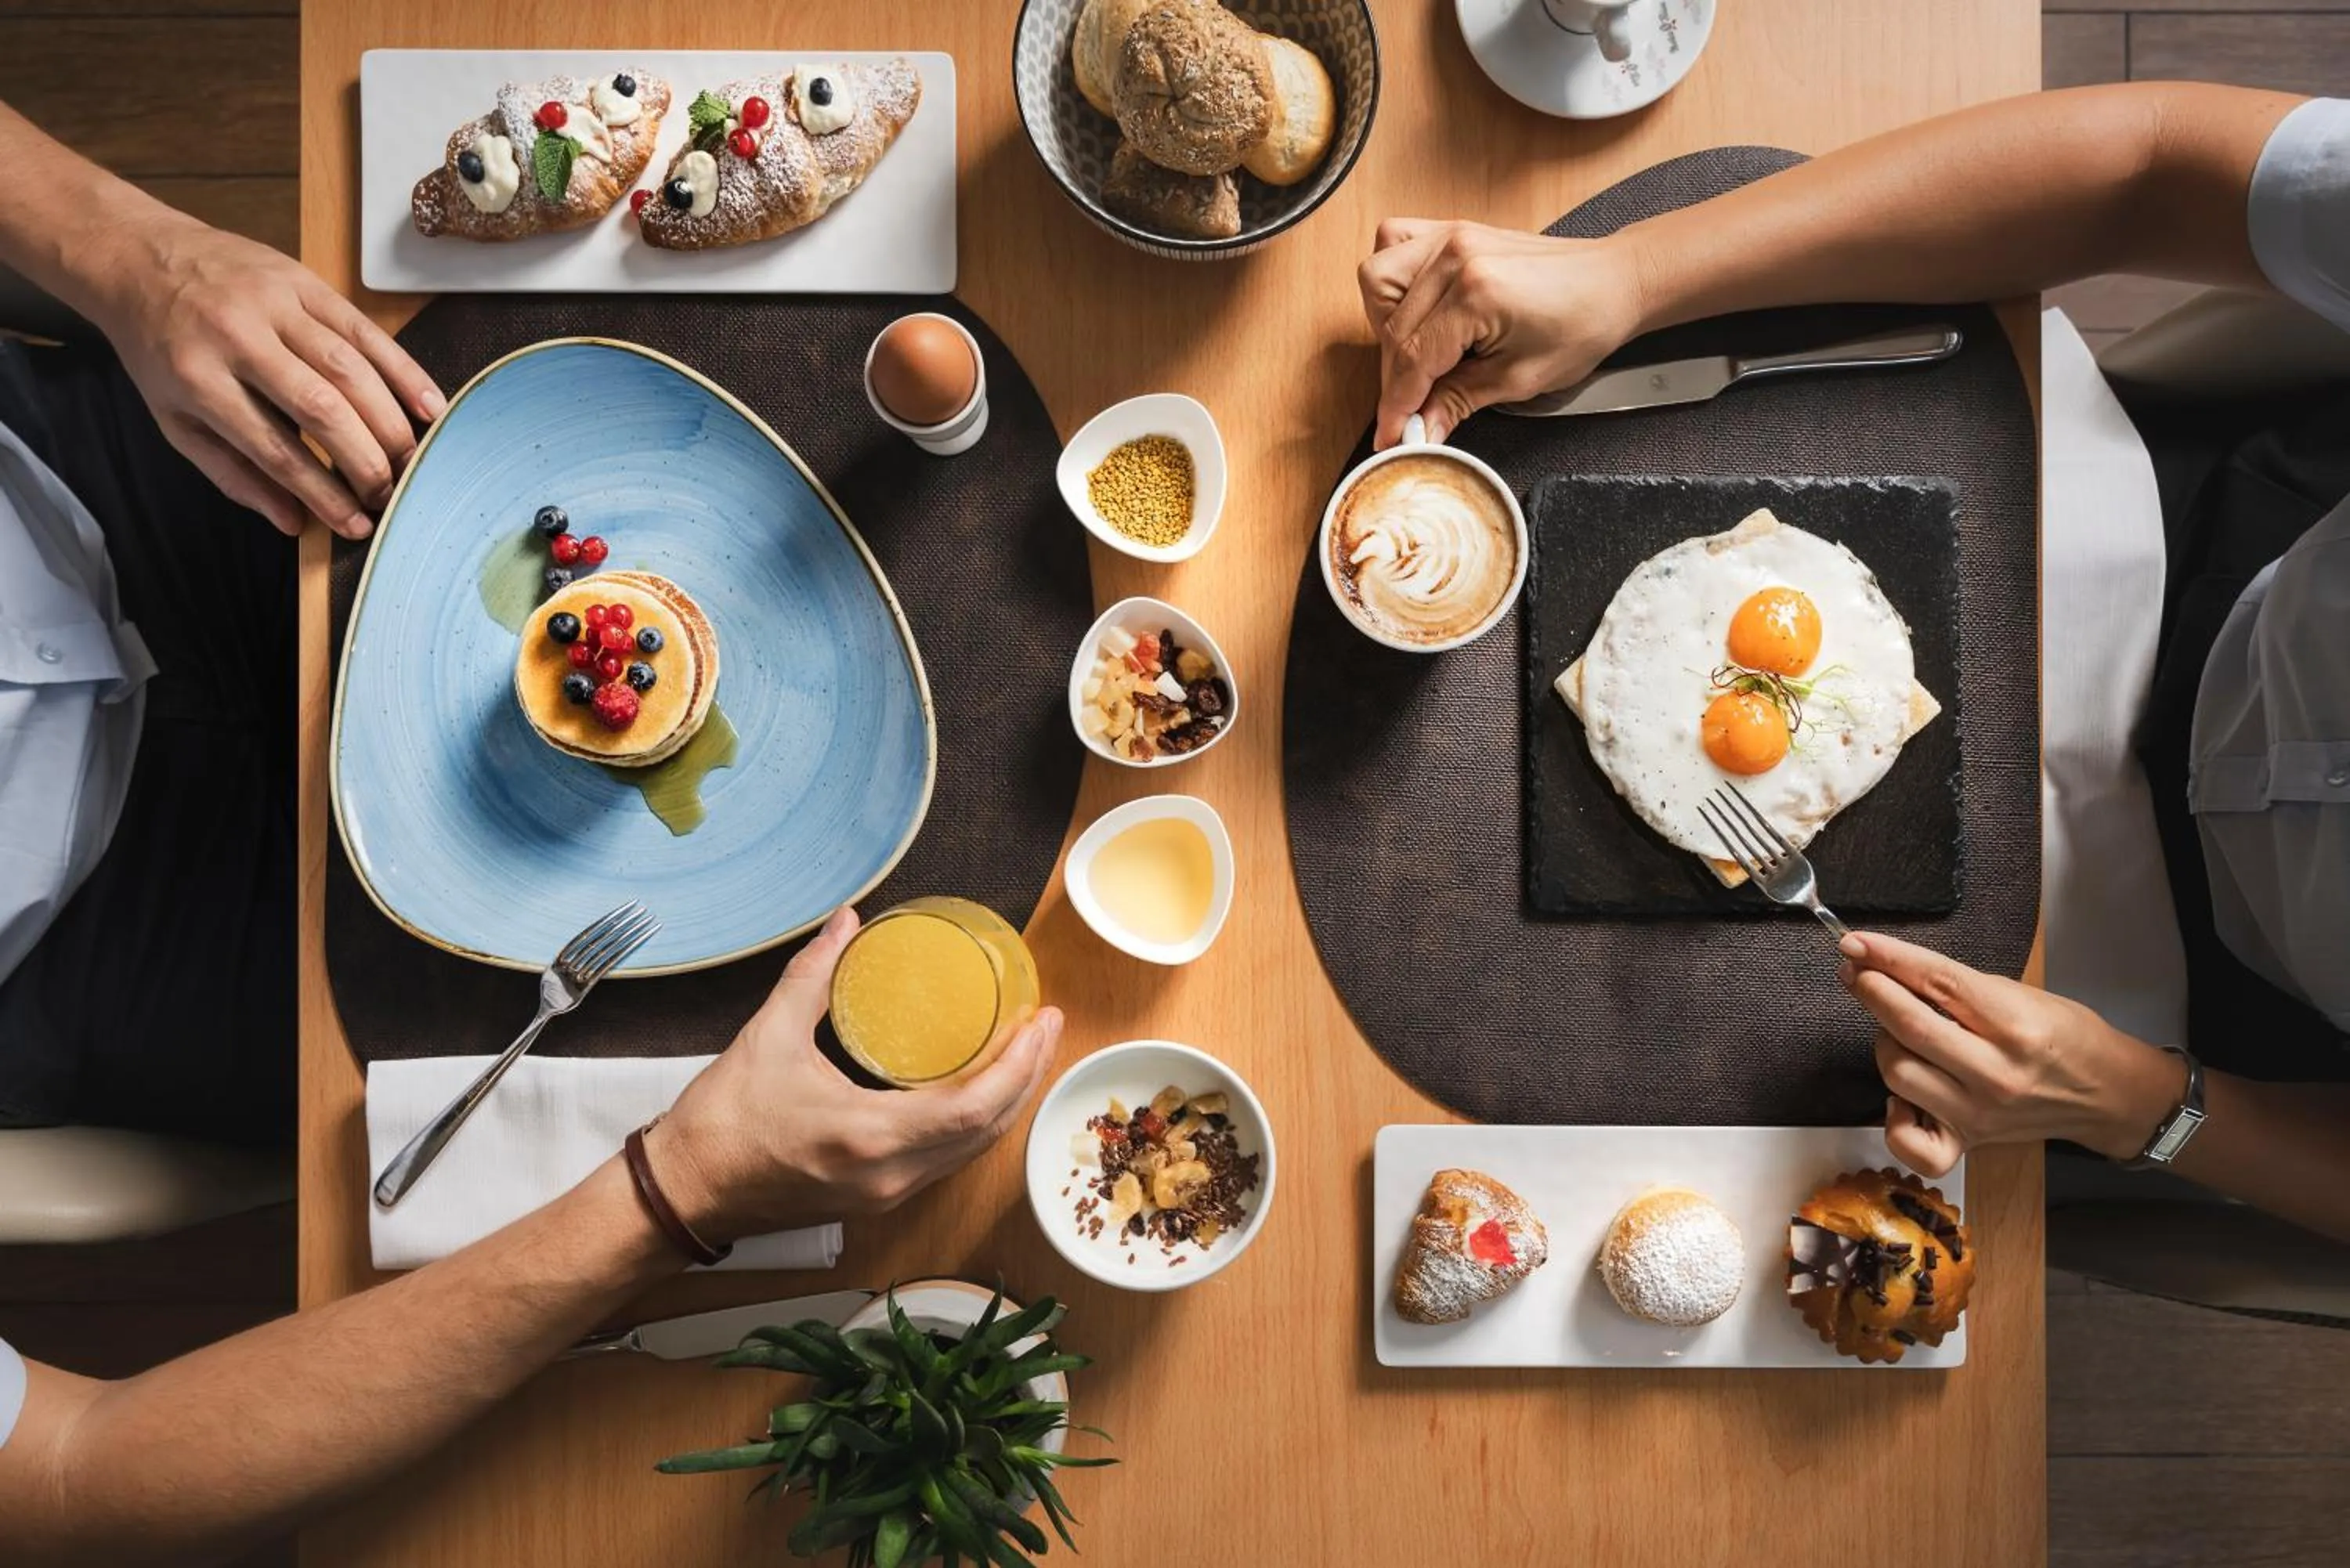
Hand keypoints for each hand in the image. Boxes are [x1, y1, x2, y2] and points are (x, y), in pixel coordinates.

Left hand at [81, 213, 443, 538]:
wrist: (140, 258)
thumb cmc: (159, 349)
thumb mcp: (175, 417)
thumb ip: (232, 472)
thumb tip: (292, 522)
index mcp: (197, 379)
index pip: (274, 448)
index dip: (323, 492)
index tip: (356, 524)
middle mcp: (238, 337)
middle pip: (321, 407)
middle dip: (365, 460)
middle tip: (390, 496)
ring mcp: (275, 303)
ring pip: (350, 368)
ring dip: (390, 421)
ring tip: (411, 461)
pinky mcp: (305, 282)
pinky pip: (365, 329)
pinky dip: (402, 370)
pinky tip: (428, 405)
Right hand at [647, 907, 1060, 1242]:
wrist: (684, 1192)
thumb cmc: (721, 1123)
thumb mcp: (768, 1035)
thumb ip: (813, 974)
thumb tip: (846, 922)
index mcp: (871, 1136)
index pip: (975, 1106)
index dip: (1019, 1064)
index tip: (1041, 1021)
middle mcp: (891, 1175)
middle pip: (988, 1132)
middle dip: (1026, 1078)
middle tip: (1044, 1026)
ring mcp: (886, 1194)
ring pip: (971, 1153)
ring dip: (1005, 1104)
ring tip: (1022, 1052)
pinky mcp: (876, 1199)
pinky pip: (946, 1162)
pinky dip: (974, 1125)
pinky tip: (979, 1090)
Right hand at [1356, 219, 1646, 446]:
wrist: (1613, 281)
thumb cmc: (1581, 324)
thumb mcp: (1520, 379)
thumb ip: (1458, 401)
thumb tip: (1419, 430)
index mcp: (1476, 292)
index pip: (1413, 358)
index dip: (1397, 404)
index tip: (1390, 434)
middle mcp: (1456, 256)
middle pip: (1390, 325)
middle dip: (1395, 374)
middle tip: (1414, 402)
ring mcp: (1451, 236)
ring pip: (1378, 278)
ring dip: (1384, 323)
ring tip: (1416, 352)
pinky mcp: (1452, 230)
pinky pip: (1394, 243)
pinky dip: (1392, 279)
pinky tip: (1412, 307)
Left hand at [1838, 931, 2186, 1175]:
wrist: (2107, 1093)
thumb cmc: (2064, 1035)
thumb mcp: (2018, 994)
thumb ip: (1954, 985)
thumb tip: (1887, 966)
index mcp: (2014, 1026)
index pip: (1937, 984)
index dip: (1889, 958)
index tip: (1855, 943)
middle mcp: (1995, 1074)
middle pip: (1909, 1029)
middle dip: (1873, 993)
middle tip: (1860, 974)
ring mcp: (1979, 1114)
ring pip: (1899, 1074)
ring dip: (1884, 1044)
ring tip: (1899, 1032)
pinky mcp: (1969, 1143)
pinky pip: (1910, 1143)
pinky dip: (1894, 1118)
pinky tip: (1903, 1095)